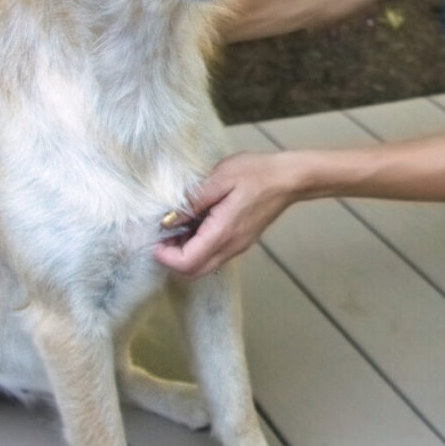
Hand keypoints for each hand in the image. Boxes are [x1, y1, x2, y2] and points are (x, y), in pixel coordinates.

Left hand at [154, 151, 299, 278]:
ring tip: (176, 228)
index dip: (165, 257)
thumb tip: (167, 220)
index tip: (155, 239)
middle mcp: (230, 247)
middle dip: (172, 260)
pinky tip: (194, 225)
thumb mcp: (220, 178)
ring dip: (184, 255)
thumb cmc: (256, 173)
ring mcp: (237, 247)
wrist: (289, 179)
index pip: (187, 263)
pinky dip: (197, 248)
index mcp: (223, 233)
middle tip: (162, 236)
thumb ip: (193, 201)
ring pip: (203, 266)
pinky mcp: (241, 242)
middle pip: (193, 272)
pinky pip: (214, 255)